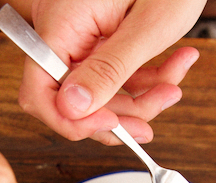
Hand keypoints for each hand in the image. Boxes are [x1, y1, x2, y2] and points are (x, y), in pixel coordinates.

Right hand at [18, 0, 204, 144]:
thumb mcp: (148, 26)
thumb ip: (109, 69)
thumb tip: (71, 109)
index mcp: (63, 24)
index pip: (39, 90)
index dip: (69, 119)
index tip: (108, 125)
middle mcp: (65, 33)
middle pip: (73, 100)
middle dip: (117, 115)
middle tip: (148, 126)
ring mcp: (82, 39)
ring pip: (100, 95)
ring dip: (140, 100)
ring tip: (173, 85)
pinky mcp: (102, 42)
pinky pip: (115, 77)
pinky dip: (146, 81)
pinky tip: (176, 63)